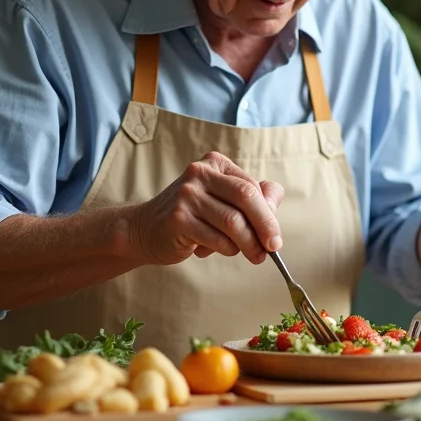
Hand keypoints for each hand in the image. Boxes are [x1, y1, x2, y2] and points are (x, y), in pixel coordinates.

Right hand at [128, 151, 284, 265]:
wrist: (145, 230)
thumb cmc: (191, 216)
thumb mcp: (222, 201)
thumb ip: (251, 197)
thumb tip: (275, 198)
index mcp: (214, 164)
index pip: (251, 187)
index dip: (268, 213)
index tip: (274, 237)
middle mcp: (200, 173)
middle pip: (246, 197)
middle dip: (265, 226)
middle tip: (272, 248)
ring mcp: (186, 195)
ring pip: (233, 222)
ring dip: (248, 244)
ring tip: (251, 256)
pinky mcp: (178, 219)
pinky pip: (217, 239)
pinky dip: (226, 250)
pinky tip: (217, 250)